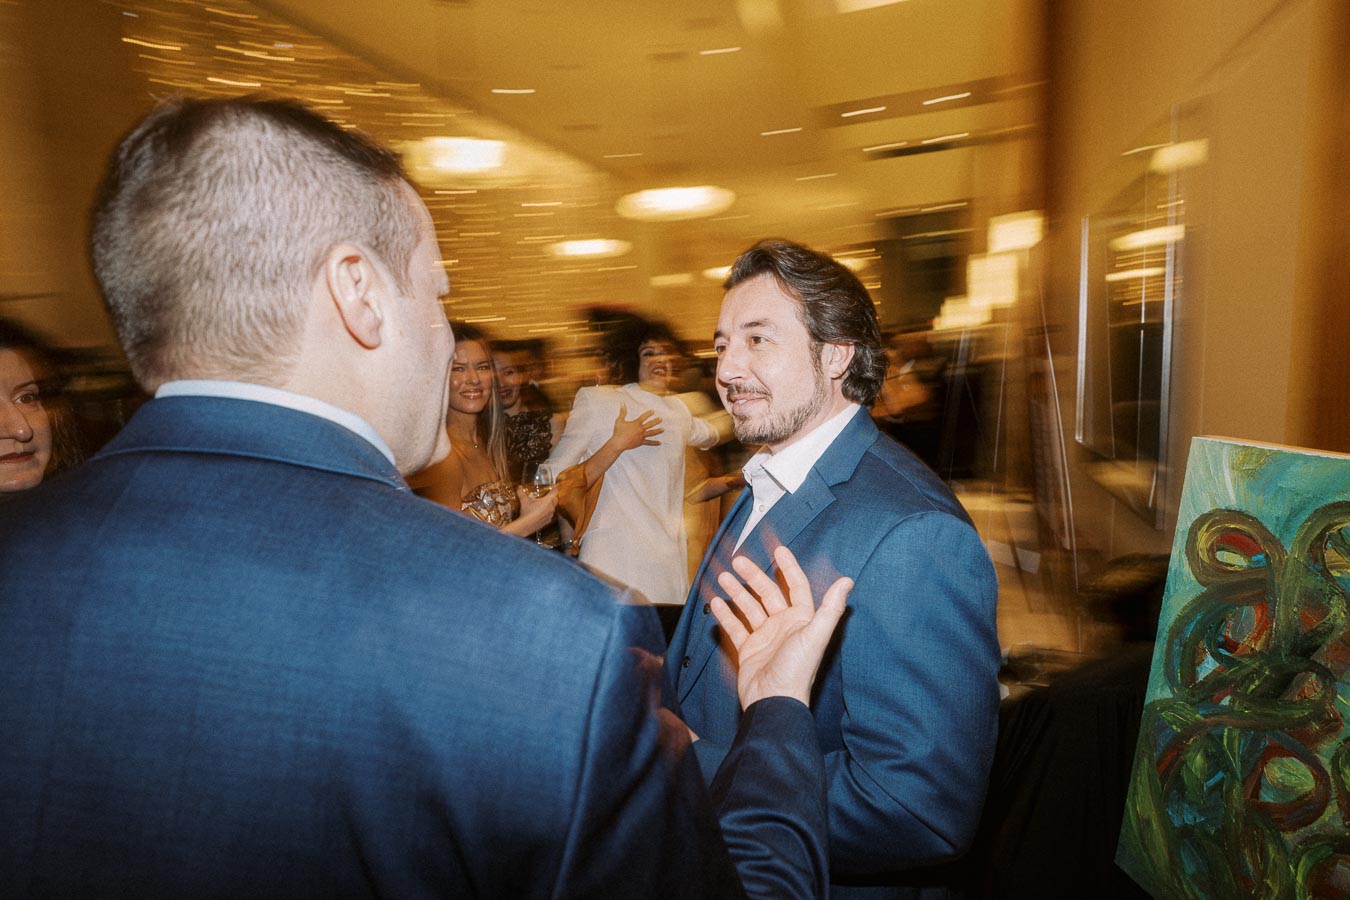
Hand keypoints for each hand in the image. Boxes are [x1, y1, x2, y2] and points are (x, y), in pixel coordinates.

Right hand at [515, 484, 558, 531]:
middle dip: (553, 497)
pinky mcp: (548, 521)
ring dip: (550, 505)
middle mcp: (551, 508)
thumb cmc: (526, 512)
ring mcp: (550, 515)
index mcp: (547, 501)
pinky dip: (548, 512)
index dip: (555, 488)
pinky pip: (550, 515)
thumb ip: (521, 493)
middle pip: (556, 500)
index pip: (555, 492)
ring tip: (544, 504)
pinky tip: (542, 512)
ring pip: (553, 508)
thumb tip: (519, 487)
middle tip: (549, 495)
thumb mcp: (524, 501)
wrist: (526, 526)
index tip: (555, 486)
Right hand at [611, 403, 662, 450]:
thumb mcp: (619, 420)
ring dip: (658, 431)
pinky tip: (660, 443)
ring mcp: (641, 436)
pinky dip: (654, 443)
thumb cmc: (618, 432)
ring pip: (651, 433)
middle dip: (656, 421)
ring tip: (663, 429)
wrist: (618, 443)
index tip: (653, 411)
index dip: (649, 413)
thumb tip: (622, 403)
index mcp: (636, 423)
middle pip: (650, 424)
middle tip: (661, 419)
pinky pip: (649, 442)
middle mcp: (640, 429)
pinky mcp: (641, 442)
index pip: (644, 417)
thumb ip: (622, 412)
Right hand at [713, 546, 850, 708]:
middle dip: (753, 576)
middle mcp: (784, 626)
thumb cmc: (797, 671)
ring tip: (723, 577)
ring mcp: (765, 638)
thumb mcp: (815, 635)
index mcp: (802, 620)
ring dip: (737, 592)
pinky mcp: (749, 650)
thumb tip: (847, 580)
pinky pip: (736, 627)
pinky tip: (716, 603)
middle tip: (738, 561)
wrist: (774, 701)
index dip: (789, 567)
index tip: (778, 549)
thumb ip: (830, 607)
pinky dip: (726, 615)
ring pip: (749, 607)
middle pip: (768, 593)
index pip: (796, 587)